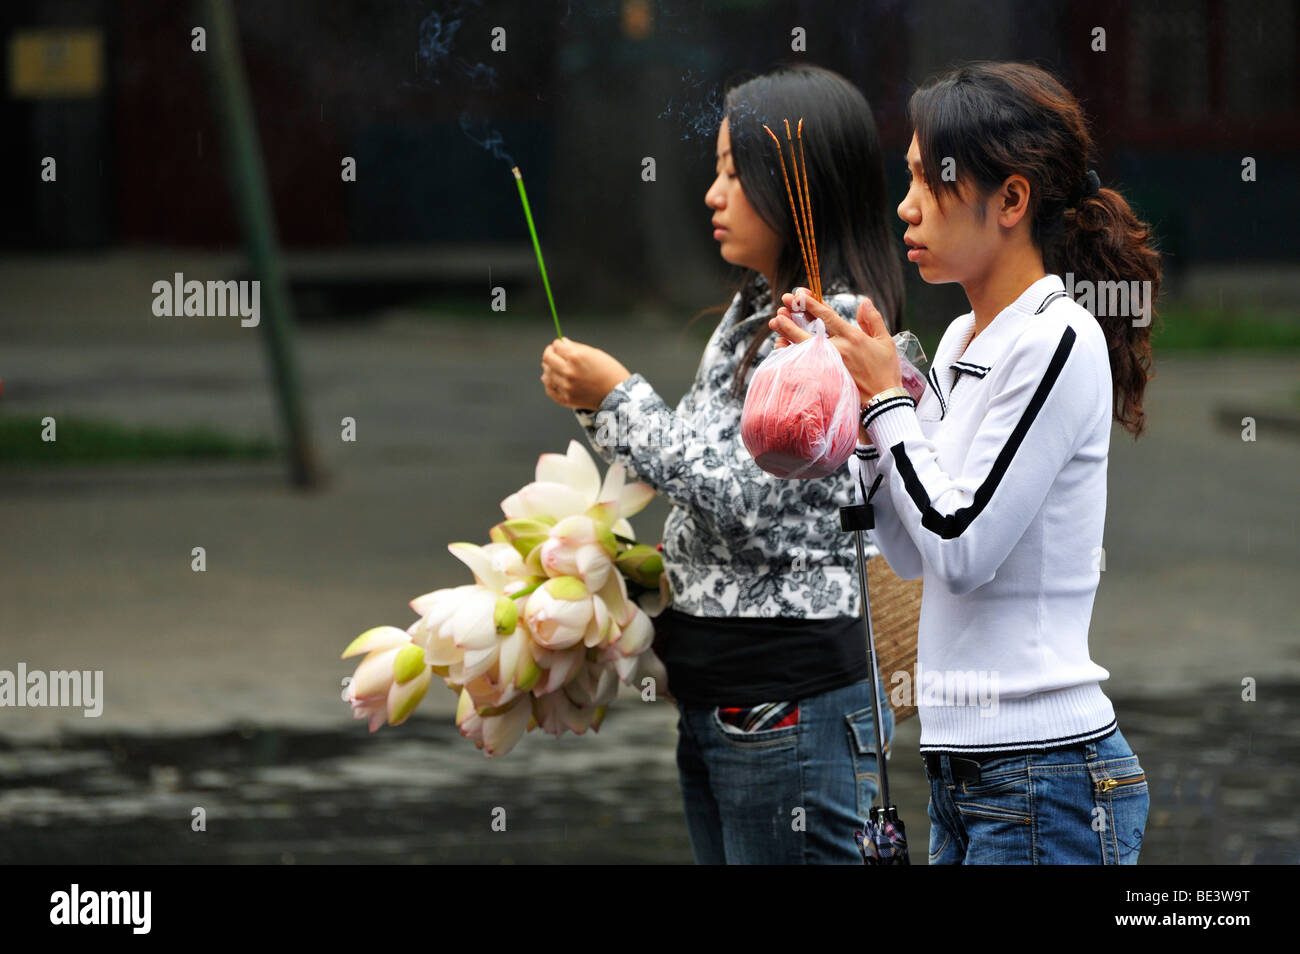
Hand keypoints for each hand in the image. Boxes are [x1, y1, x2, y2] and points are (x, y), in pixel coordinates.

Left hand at [541, 337, 630, 409]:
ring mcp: (566, 386)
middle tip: (553, 353)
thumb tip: (562, 342)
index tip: (559, 345)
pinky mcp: (566, 399)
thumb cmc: (610, 372)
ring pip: (546, 374)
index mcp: (576, 357)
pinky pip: (549, 389)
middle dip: (550, 353)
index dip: (557, 344)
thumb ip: (576, 347)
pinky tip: (555, 380)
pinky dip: (550, 383)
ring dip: (550, 368)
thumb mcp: (595, 353)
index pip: (556, 346)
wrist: (619, 395)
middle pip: (547, 358)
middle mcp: (568, 371)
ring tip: (556, 368)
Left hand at [768, 288, 901, 403]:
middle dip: (794, 315)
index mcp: (852, 337)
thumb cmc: (886, 371)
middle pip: (809, 329)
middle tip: (781, 303)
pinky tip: (781, 346)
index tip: (799, 294)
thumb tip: (864, 301)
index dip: (812, 303)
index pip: (827, 316)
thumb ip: (873, 320)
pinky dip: (790, 354)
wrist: (883, 402)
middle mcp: (838, 349)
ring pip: (802, 345)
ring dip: (787, 332)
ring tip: (775, 321)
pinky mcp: (824, 378)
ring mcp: (829, 364)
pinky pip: (802, 364)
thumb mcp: (885, 342)